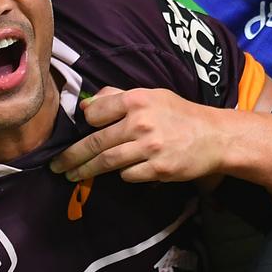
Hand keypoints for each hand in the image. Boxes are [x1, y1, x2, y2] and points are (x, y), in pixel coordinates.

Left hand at [49, 87, 228, 183]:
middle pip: (96, 143)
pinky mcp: (158, 169)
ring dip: (86, 171)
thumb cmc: (180, 114)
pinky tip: (124, 171)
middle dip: (72, 157)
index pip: (95, 113)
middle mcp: (141, 123)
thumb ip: (120, 96)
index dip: (85, 123)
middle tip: (56, 166)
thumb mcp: (153, 95)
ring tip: (73, 175)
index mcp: (137, 100)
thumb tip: (88, 104)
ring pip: (108, 162)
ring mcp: (150, 148)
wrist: (215, 137)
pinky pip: (129, 175)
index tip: (77, 131)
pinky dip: (123, 175)